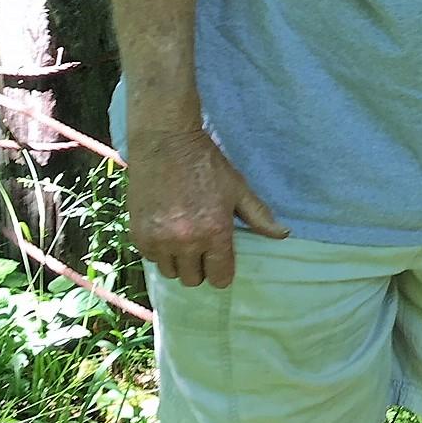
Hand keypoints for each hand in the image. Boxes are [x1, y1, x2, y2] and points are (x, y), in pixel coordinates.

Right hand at [127, 128, 288, 287]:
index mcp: (214, 232)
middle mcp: (186, 242)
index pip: (219, 278)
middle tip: (201, 246)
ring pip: (170, 272)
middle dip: (200, 267)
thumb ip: (259, 216)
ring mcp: (159, 240)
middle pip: (193, 279)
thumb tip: (283, 235)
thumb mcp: (237, 188)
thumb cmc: (207, 164)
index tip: (220, 260)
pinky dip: (158, 250)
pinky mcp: (138, 234)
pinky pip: (149, 258)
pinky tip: (165, 230)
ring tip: (182, 239)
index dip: (222, 271)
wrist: (166, 143)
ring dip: (178, 261)